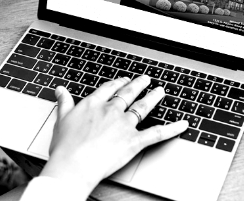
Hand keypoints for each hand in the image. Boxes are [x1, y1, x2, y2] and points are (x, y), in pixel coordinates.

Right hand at [40, 76, 187, 195]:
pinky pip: (157, 133)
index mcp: (93, 104)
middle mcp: (111, 110)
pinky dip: (172, 128)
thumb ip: (64, 103)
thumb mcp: (61, 120)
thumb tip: (60, 90)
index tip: (123, 80)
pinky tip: (182, 124)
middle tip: (146, 79)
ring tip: (160, 92)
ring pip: (143, 107)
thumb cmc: (65, 147)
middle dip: (138, 85)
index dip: (118, 83)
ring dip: (153, 98)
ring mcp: (124, 124)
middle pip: (128, 94)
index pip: (109, 88)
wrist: (73, 165)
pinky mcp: (134, 141)